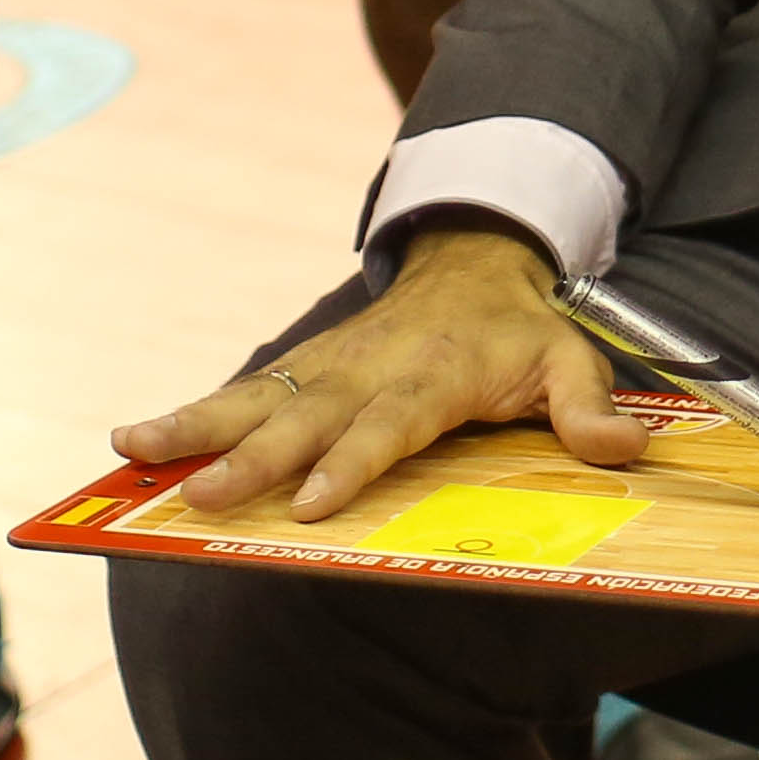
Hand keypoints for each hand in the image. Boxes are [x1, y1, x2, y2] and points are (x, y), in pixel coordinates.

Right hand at [109, 228, 641, 521]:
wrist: (478, 257)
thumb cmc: (522, 327)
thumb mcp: (572, 358)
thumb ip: (590, 408)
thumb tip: (626, 451)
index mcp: (433, 374)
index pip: (387, 424)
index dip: (350, 462)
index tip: (310, 502)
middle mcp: (369, 369)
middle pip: (304, 416)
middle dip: (250, 458)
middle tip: (198, 493)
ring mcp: (330, 366)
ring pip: (257, 398)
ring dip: (194, 426)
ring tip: (132, 449)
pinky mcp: (306, 368)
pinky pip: (245, 393)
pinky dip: (189, 413)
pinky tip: (135, 441)